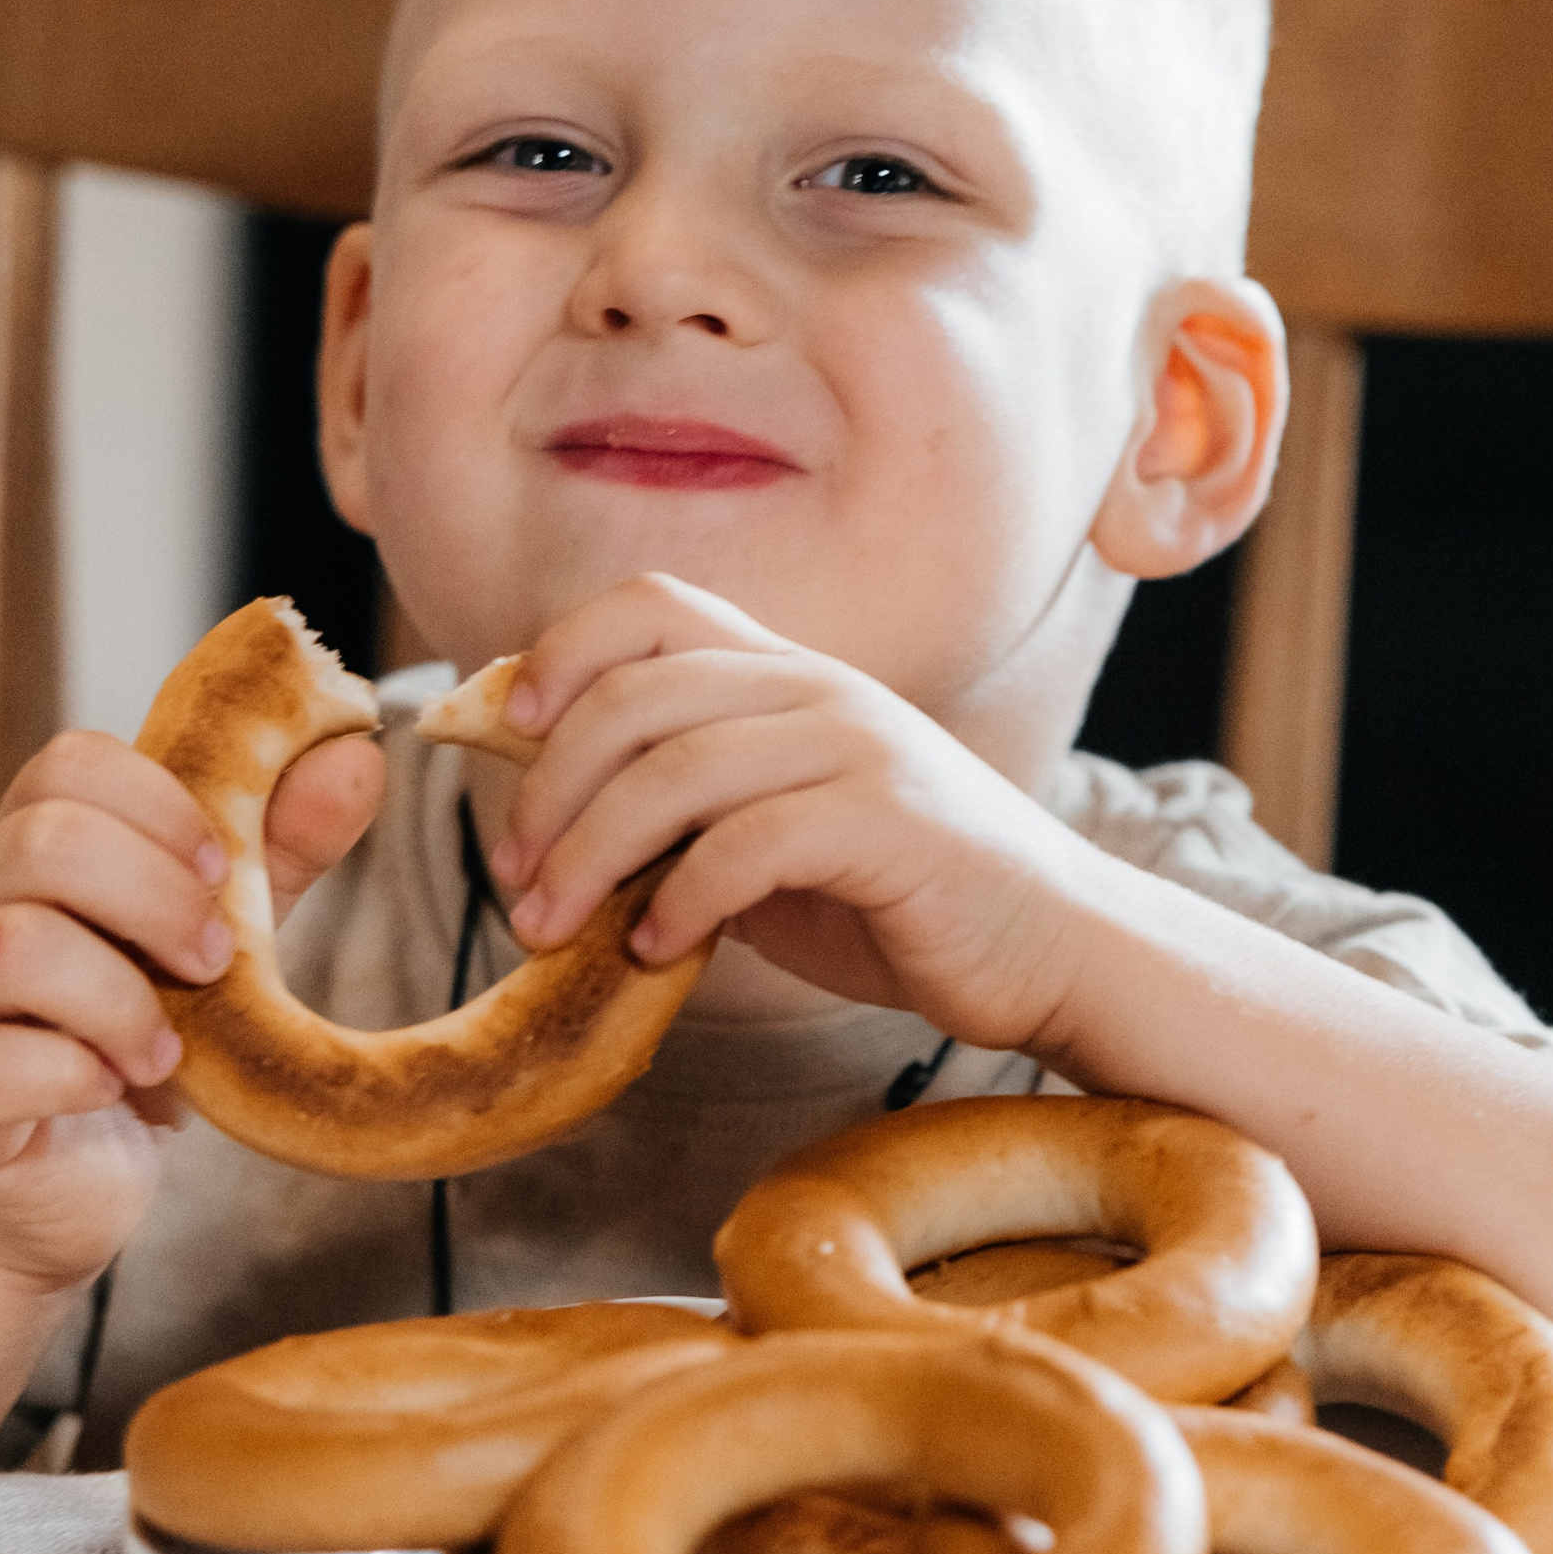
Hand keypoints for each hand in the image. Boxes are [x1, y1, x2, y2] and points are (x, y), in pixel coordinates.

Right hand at [0, 721, 385, 1286]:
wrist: (48, 1188)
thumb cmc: (128, 1045)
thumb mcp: (212, 940)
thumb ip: (272, 855)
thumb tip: (358, 759)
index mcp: (36, 853)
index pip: (69, 762)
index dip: (161, 803)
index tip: (222, 869)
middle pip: (42, 840)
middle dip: (156, 896)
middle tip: (214, 966)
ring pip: (11, 945)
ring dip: (120, 996)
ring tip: (169, 1052)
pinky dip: (71, 1074)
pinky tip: (113, 1093)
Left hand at [488, 575, 1095, 1050]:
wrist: (1049, 947)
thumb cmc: (899, 899)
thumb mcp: (772, 836)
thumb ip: (685, 812)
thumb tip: (548, 824)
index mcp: (786, 674)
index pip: (650, 604)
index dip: (558, 652)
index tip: (503, 731)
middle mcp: (818, 688)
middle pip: (635, 694)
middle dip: (548, 790)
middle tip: (515, 880)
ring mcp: (858, 748)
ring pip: (675, 771)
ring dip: (591, 856)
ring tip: (555, 929)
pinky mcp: (888, 823)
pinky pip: (746, 846)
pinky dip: (680, 900)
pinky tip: (657, 950)